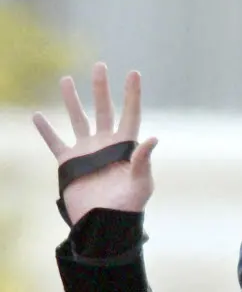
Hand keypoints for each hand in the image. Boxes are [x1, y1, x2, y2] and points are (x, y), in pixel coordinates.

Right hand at [32, 63, 157, 225]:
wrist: (104, 225)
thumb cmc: (128, 206)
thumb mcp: (141, 183)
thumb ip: (143, 160)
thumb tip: (153, 137)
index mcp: (126, 145)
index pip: (130, 113)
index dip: (132, 94)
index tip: (134, 73)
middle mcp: (106, 144)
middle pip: (104, 109)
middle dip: (101, 88)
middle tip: (99, 66)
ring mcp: (87, 152)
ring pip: (78, 119)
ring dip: (72, 101)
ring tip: (66, 80)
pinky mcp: (69, 164)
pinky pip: (55, 142)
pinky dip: (45, 130)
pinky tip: (37, 116)